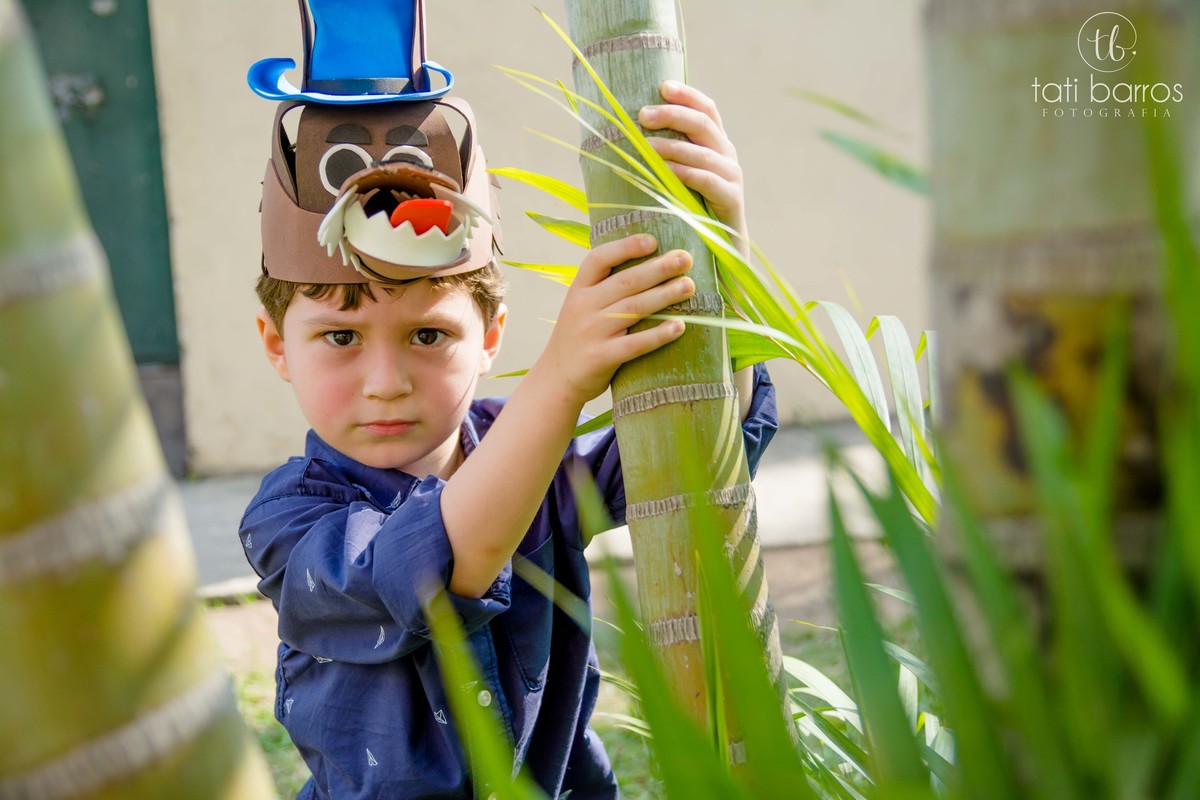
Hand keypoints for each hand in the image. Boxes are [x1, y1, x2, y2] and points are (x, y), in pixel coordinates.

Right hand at [537, 234, 693, 405]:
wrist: (557, 379)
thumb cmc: (580, 336)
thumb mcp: (582, 305)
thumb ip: (606, 287)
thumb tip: (651, 262)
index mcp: (579, 288)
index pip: (599, 259)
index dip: (626, 247)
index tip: (653, 240)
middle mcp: (583, 306)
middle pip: (626, 282)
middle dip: (658, 268)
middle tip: (686, 259)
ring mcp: (591, 332)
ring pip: (633, 309)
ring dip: (664, 296)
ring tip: (689, 286)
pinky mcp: (601, 357)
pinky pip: (634, 344)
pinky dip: (658, 335)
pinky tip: (679, 326)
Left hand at [639, 81, 747, 249]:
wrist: (723, 248)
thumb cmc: (692, 209)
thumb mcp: (680, 176)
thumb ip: (667, 155)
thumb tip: (627, 134)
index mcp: (716, 144)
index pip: (707, 109)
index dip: (687, 95)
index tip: (662, 86)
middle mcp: (727, 155)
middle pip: (703, 124)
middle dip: (672, 115)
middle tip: (643, 114)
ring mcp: (731, 176)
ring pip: (701, 152)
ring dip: (671, 146)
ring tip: (645, 145)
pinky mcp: (731, 198)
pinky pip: (706, 180)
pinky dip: (684, 173)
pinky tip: (664, 171)